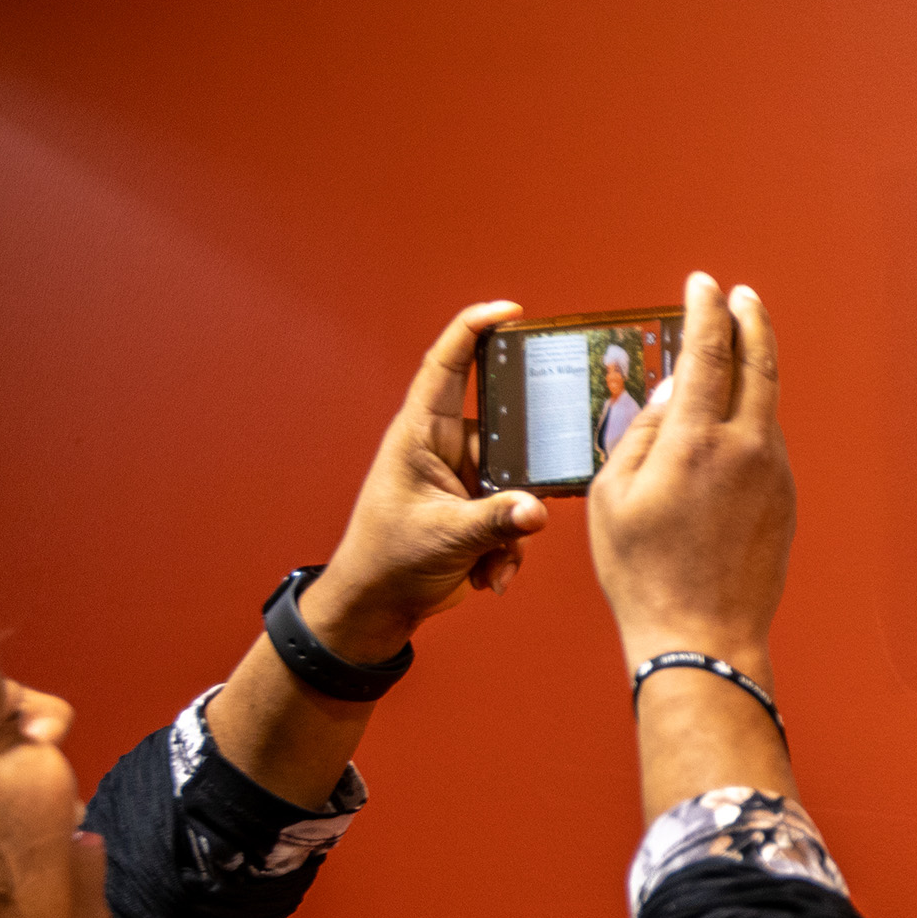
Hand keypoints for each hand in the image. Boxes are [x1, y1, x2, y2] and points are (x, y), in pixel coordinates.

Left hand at [298, 300, 549, 662]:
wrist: (378, 606)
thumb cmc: (386, 559)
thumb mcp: (445, 536)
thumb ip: (495, 521)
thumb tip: (537, 510)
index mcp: (421, 434)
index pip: (447, 365)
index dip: (475, 329)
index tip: (511, 311)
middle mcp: (445, 449)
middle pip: (503, 429)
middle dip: (522, 466)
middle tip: (534, 484)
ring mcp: (464, 481)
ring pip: (516, 484)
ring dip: (510, 526)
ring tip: (492, 557)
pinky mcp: (477, 510)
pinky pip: (513, 516)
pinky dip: (507, 549)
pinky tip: (491, 575)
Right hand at [590, 273, 793, 683]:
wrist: (703, 639)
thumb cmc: (646, 576)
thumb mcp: (614, 496)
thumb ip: (642, 432)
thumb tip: (672, 393)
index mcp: (696, 441)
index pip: (708, 350)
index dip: (706, 308)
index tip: (703, 284)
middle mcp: (745, 449)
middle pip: (760, 361)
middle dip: (750, 319)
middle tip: (742, 296)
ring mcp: (773, 474)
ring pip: (768, 403)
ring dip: (754, 370)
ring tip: (735, 354)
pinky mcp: (785, 499)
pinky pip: (769, 442)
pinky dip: (755, 418)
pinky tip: (734, 425)